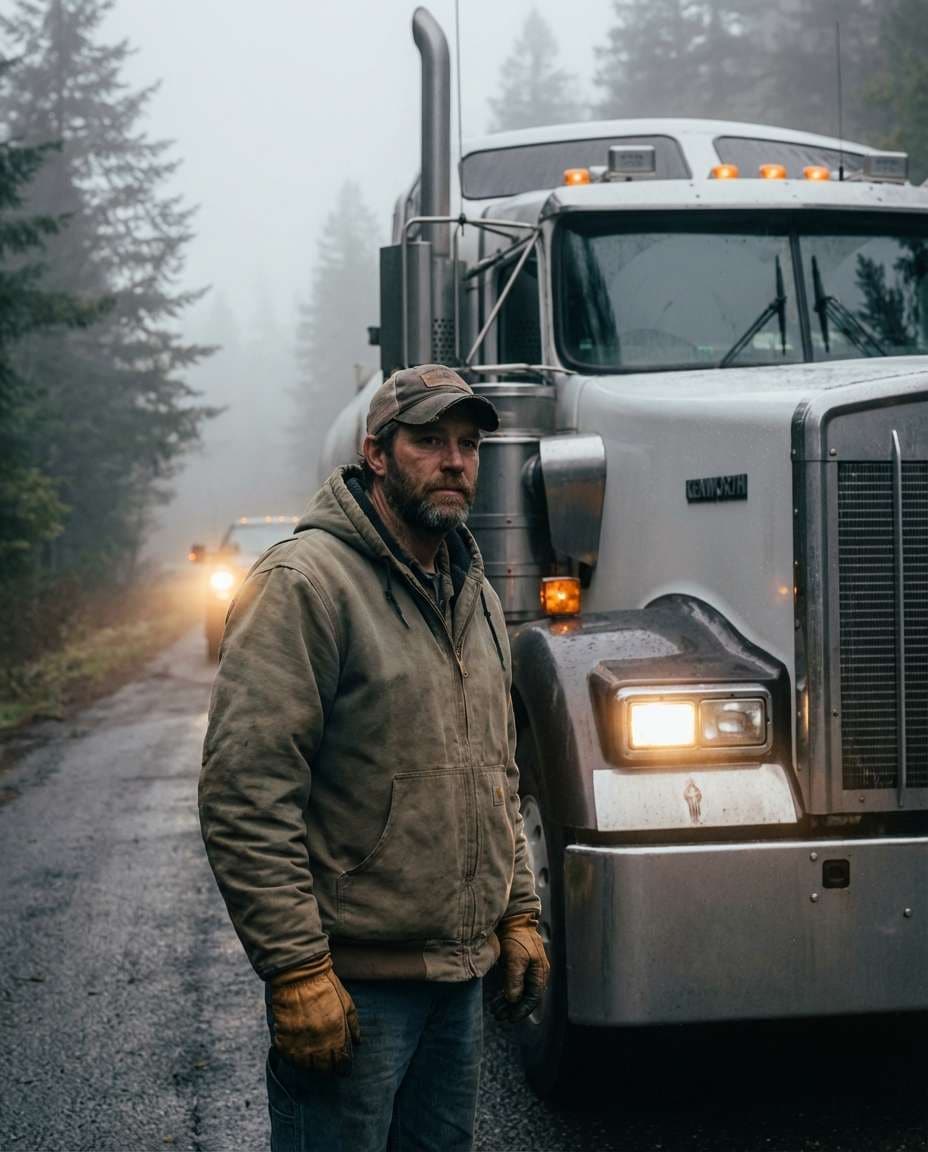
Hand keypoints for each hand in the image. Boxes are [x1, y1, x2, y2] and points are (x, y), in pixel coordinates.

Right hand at [270, 953, 360, 1074]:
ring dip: (310, 1065)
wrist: (299, 974)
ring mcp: (300, 1042)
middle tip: (328, 1064)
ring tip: (312, 1058)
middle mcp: (319, 1042)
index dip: (344, 1067)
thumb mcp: (346, 1002)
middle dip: (328, 1068)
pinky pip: (288, 1058)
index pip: (342, 1062)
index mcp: (337, 1033)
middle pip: (324, 1068)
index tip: (344, 1068)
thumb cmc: (325, 985)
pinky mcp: (283, 1038)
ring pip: (306, 1067)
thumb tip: (357, 1041)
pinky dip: (293, 1058)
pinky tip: (297, 1053)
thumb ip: (353, 1024)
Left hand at [490, 912, 549, 1022]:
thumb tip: (514, 999)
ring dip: (508, 1002)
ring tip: (495, 1009)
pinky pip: (515, 984)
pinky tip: (498, 997)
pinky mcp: (519, 965)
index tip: (509, 1018)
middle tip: (498, 1015)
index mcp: (539, 973)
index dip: (520, 1011)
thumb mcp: (515, 959)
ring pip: (520, 991)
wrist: (514, 919)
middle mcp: (536, 973)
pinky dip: (507, 992)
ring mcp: (528, 969)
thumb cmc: (517, 937)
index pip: (532, 999)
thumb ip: (515, 980)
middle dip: (512, 1008)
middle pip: (526, 997)